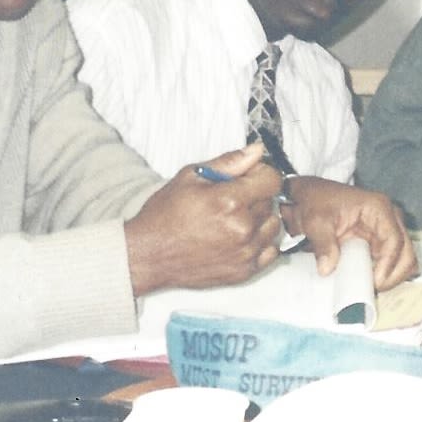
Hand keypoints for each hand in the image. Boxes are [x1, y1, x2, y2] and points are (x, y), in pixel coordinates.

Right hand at [125, 143, 281, 295]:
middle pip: (271, 201)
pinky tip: (239, 238)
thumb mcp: (190, 177)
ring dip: (260, 219)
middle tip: (230, 200)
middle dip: (256, 196)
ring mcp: (245, 252)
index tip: (248, 177)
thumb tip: (256, 150)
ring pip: (273, 225)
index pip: (272, 179)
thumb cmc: (165, 216)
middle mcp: (242, 228)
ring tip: (233, 220)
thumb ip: (229, 162)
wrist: (148, 255)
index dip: (261, 174)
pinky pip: (271, 250)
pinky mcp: (244, 271)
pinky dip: (260, 242)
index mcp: (229, 201)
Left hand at [284, 177, 417, 289]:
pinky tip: (368, 280)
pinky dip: (385, 274)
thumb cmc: (317, 202)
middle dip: (395, 274)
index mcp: (379, 208)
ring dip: (391, 276)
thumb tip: (328, 269)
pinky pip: (392, 262)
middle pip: (407, 252)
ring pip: (404, 260)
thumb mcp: (316, 222)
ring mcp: (387, 230)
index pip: (395, 239)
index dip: (388, 263)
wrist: (311, 198)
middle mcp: (390, 218)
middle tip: (373, 288)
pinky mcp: (381, 242)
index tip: (375, 282)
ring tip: (370, 286)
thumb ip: (323, 244)